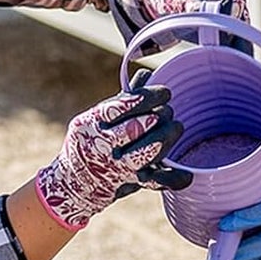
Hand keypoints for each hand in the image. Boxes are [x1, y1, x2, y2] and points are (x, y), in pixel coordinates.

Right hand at [34, 85, 190, 231]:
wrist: (74, 184)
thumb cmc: (90, 143)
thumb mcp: (97, 119)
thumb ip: (123, 100)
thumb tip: (145, 75)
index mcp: (91, 123)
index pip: (119, 107)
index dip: (145, 99)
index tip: (165, 93)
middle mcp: (101, 146)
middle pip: (133, 130)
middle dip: (157, 118)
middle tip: (169, 111)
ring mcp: (115, 167)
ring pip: (143, 154)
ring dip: (164, 140)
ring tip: (176, 127)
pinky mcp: (129, 183)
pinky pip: (154, 182)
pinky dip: (172, 179)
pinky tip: (186, 175)